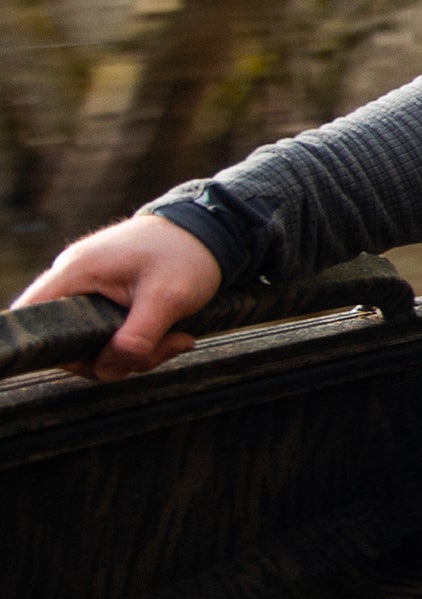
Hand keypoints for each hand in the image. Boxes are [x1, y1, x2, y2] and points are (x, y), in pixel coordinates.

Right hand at [10, 215, 223, 380]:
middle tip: (161, 349)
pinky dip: (140, 341)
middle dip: (115, 357)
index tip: (98, 358)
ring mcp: (91, 286)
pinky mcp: (108, 294)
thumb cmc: (188, 254)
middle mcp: (74, 278)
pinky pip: (112, 331)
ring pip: (96, 340)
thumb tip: (106, 371)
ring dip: (137, 352)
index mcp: (76, 271)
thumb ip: (136, 339)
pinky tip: (174, 335)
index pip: (32, 316)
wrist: (212, 228)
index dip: (55, 348)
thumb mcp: (167, 299)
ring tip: (178, 339)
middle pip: (69, 339)